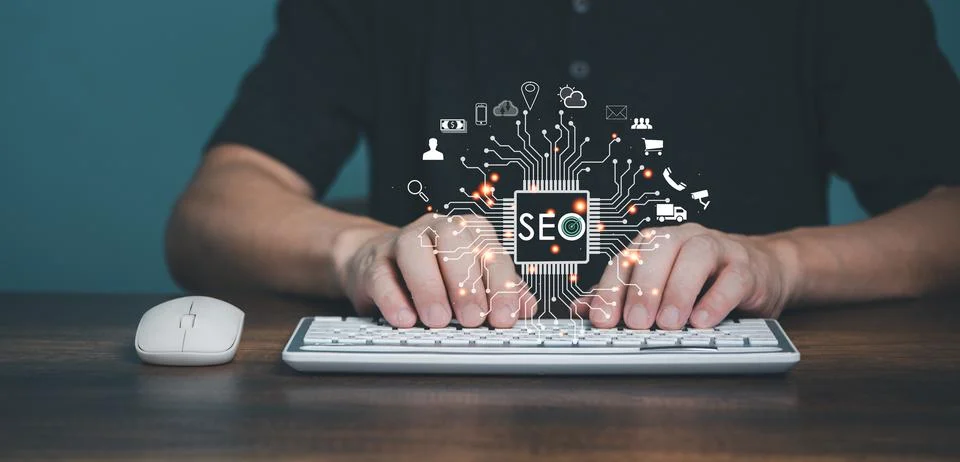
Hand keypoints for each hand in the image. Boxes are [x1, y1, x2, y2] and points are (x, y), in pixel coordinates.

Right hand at [335, 214, 536, 327]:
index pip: (491, 253)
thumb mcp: (475, 280)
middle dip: (465, 284)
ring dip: (428, 288)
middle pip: (453, 242)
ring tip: (437, 320)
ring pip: (414, 251)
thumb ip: (502, 291)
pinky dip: (393, 299)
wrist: (383, 263)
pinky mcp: (373, 261)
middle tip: (472, 320)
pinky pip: (381, 274)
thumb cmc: (438, 273)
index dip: (500, 287)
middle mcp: (437, 229)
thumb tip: (528, 309)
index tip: (504, 317)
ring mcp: (402, 241)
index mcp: (470, 232)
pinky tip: (405, 319)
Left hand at [582, 223, 796, 328]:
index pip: (627, 259)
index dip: (612, 289)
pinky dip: (716, 300)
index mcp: (657, 243)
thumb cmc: (702, 281)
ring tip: (669, 323)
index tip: (602, 320)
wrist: (759, 271)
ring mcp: (719, 248)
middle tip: (637, 323)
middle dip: (644, 288)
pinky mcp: (748, 267)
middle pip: (659, 250)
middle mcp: (685, 238)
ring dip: (679, 290)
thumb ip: (621, 297)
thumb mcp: (658, 288)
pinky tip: (702, 320)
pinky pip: (732, 278)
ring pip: (696, 256)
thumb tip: (580, 309)